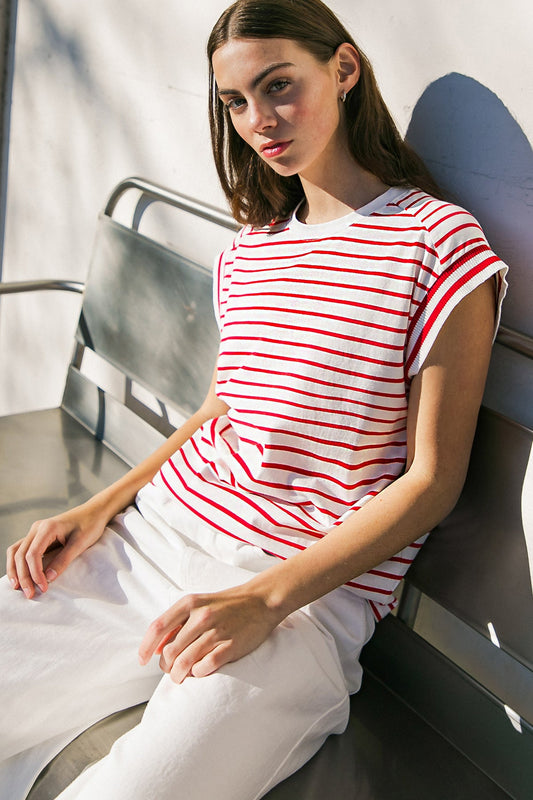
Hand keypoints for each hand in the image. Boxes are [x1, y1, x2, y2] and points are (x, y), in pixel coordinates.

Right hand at [6, 500, 108, 598]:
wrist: (94, 512)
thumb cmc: (90, 525)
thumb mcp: (80, 544)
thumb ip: (63, 560)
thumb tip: (48, 578)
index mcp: (48, 528)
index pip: (32, 554)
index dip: (35, 573)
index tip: (43, 588)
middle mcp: (37, 528)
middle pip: (20, 554)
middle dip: (23, 576)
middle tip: (29, 594)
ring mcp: (35, 532)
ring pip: (16, 552)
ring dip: (15, 570)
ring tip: (17, 588)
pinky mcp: (38, 537)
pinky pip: (21, 550)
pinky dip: (18, 564)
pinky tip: (20, 576)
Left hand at [138, 584, 282, 682]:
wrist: (261, 601)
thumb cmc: (227, 605)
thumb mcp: (199, 604)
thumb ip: (178, 621)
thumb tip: (157, 647)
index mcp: (190, 603)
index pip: (158, 628)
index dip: (146, 647)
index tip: (143, 661)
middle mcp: (201, 616)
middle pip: (170, 651)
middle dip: (166, 666)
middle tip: (170, 670)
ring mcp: (216, 632)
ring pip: (185, 662)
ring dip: (179, 675)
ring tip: (181, 677)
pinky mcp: (230, 646)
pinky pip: (205, 667)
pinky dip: (198, 673)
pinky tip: (199, 671)